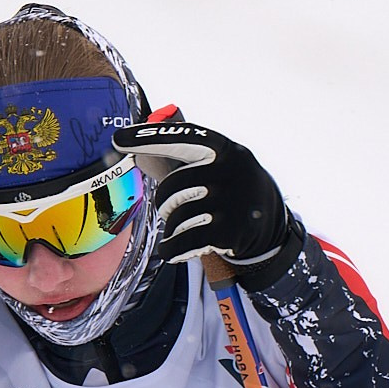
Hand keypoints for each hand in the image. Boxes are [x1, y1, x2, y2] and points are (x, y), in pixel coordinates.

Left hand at [111, 117, 291, 271]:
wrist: (270, 226)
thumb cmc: (233, 191)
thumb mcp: (223, 165)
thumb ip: (190, 157)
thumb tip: (141, 153)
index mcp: (225, 149)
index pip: (181, 137)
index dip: (147, 138)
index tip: (118, 139)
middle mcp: (229, 172)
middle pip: (172, 187)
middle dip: (166, 203)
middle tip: (174, 210)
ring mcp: (230, 202)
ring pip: (175, 216)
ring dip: (173, 227)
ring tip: (187, 227)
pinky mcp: (228, 232)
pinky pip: (181, 241)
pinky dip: (172, 249)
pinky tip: (173, 249)